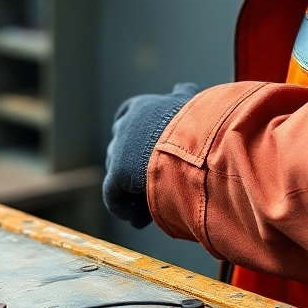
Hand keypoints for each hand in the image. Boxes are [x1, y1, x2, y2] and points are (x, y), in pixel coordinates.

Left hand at [103, 82, 198, 228]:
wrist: (188, 138)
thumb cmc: (194, 119)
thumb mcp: (188, 100)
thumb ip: (182, 95)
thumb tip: (184, 88)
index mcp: (140, 107)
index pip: (127, 116)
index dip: (134, 135)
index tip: (143, 148)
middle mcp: (124, 126)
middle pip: (120, 148)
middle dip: (133, 167)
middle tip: (151, 183)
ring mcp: (118, 150)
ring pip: (118, 175)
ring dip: (131, 191)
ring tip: (150, 206)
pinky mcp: (116, 174)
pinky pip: (114, 196)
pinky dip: (125, 208)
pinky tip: (140, 219)